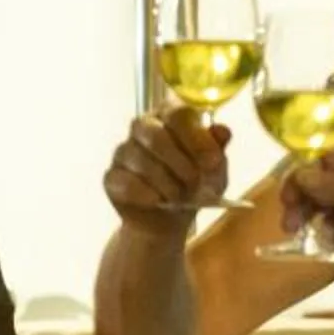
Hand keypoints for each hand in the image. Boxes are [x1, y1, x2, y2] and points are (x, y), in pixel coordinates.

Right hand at [103, 106, 231, 233]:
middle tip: (195, 183)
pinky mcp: (111, 177)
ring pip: (141, 161)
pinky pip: (126, 183)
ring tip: (180, 197)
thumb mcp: (214, 169)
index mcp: (169, 116)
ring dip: (167, 184)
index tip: (212, 161)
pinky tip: (158, 202)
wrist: (169, 221)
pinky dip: (147, 195)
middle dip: (180, 163)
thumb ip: (217, 147)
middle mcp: (142, 127)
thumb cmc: (193, 186)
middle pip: (154, 134)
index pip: (178, 113)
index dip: (196, 137)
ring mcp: (123, 152)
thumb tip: (222, 131)